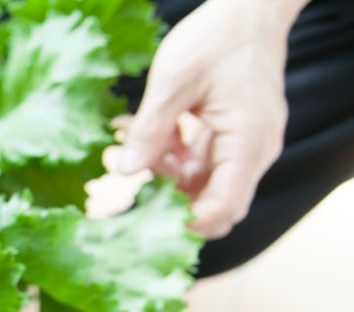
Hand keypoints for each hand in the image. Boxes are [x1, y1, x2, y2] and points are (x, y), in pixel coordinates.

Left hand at [115, 0, 304, 237]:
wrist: (249, 9)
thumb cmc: (216, 39)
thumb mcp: (173, 82)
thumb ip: (150, 130)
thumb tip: (126, 172)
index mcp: (246, 142)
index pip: (223, 207)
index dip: (187, 222)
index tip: (148, 217)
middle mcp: (255, 151)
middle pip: (218, 204)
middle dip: (175, 200)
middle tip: (141, 178)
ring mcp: (248, 144)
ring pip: (207, 184)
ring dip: (171, 176)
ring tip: (141, 145)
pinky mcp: (237, 135)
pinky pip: (207, 163)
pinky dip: (179, 158)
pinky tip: (154, 138)